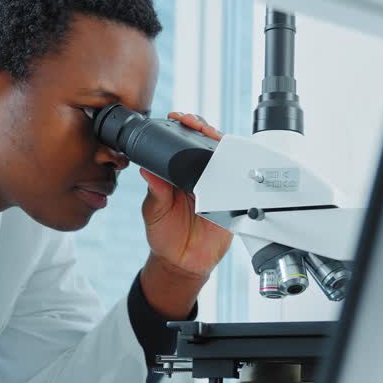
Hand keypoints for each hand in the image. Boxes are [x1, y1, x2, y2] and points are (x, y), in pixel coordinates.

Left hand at [140, 113, 232, 279]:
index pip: (184, 144)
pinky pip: (235, 183)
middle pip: (207, 144)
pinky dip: (234, 171)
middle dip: (203, 129)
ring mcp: (216, 188)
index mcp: (180, 174)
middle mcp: (199, 177)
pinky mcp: (230, 202)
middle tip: (193, 124)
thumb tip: (146, 170)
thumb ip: (155, 191)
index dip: (183, 129)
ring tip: (209, 135)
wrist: (181, 263)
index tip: (176, 119)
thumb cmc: (165, 235)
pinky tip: (227, 163)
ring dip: (219, 143)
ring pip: (223, 158)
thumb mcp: (154, 211)